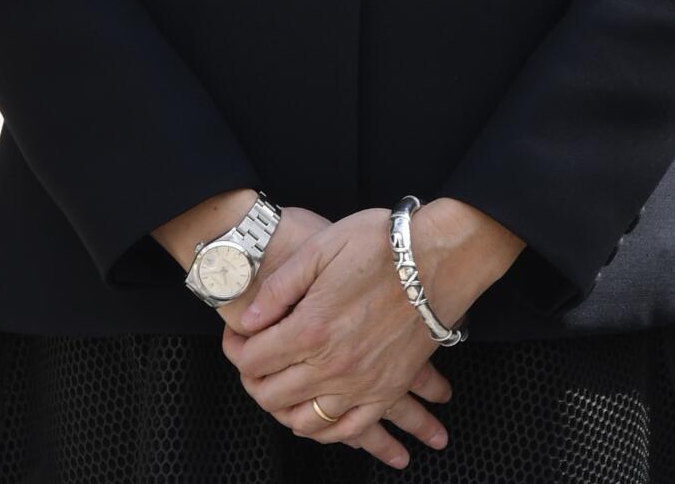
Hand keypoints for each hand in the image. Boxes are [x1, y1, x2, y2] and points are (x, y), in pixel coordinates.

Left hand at [222, 199, 514, 465]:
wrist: (439, 258)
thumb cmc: (379, 244)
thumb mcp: (321, 248)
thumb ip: (279, 288)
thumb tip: (248, 321)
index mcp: (311, 328)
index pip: (252, 361)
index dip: (235, 349)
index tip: (236, 337)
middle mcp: (333, 366)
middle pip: (271, 395)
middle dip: (252, 380)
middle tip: (253, 359)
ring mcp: (361, 384)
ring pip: (304, 421)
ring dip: (282, 408)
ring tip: (279, 385)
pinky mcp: (386, 391)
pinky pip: (347, 429)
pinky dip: (324, 430)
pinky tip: (315, 415)